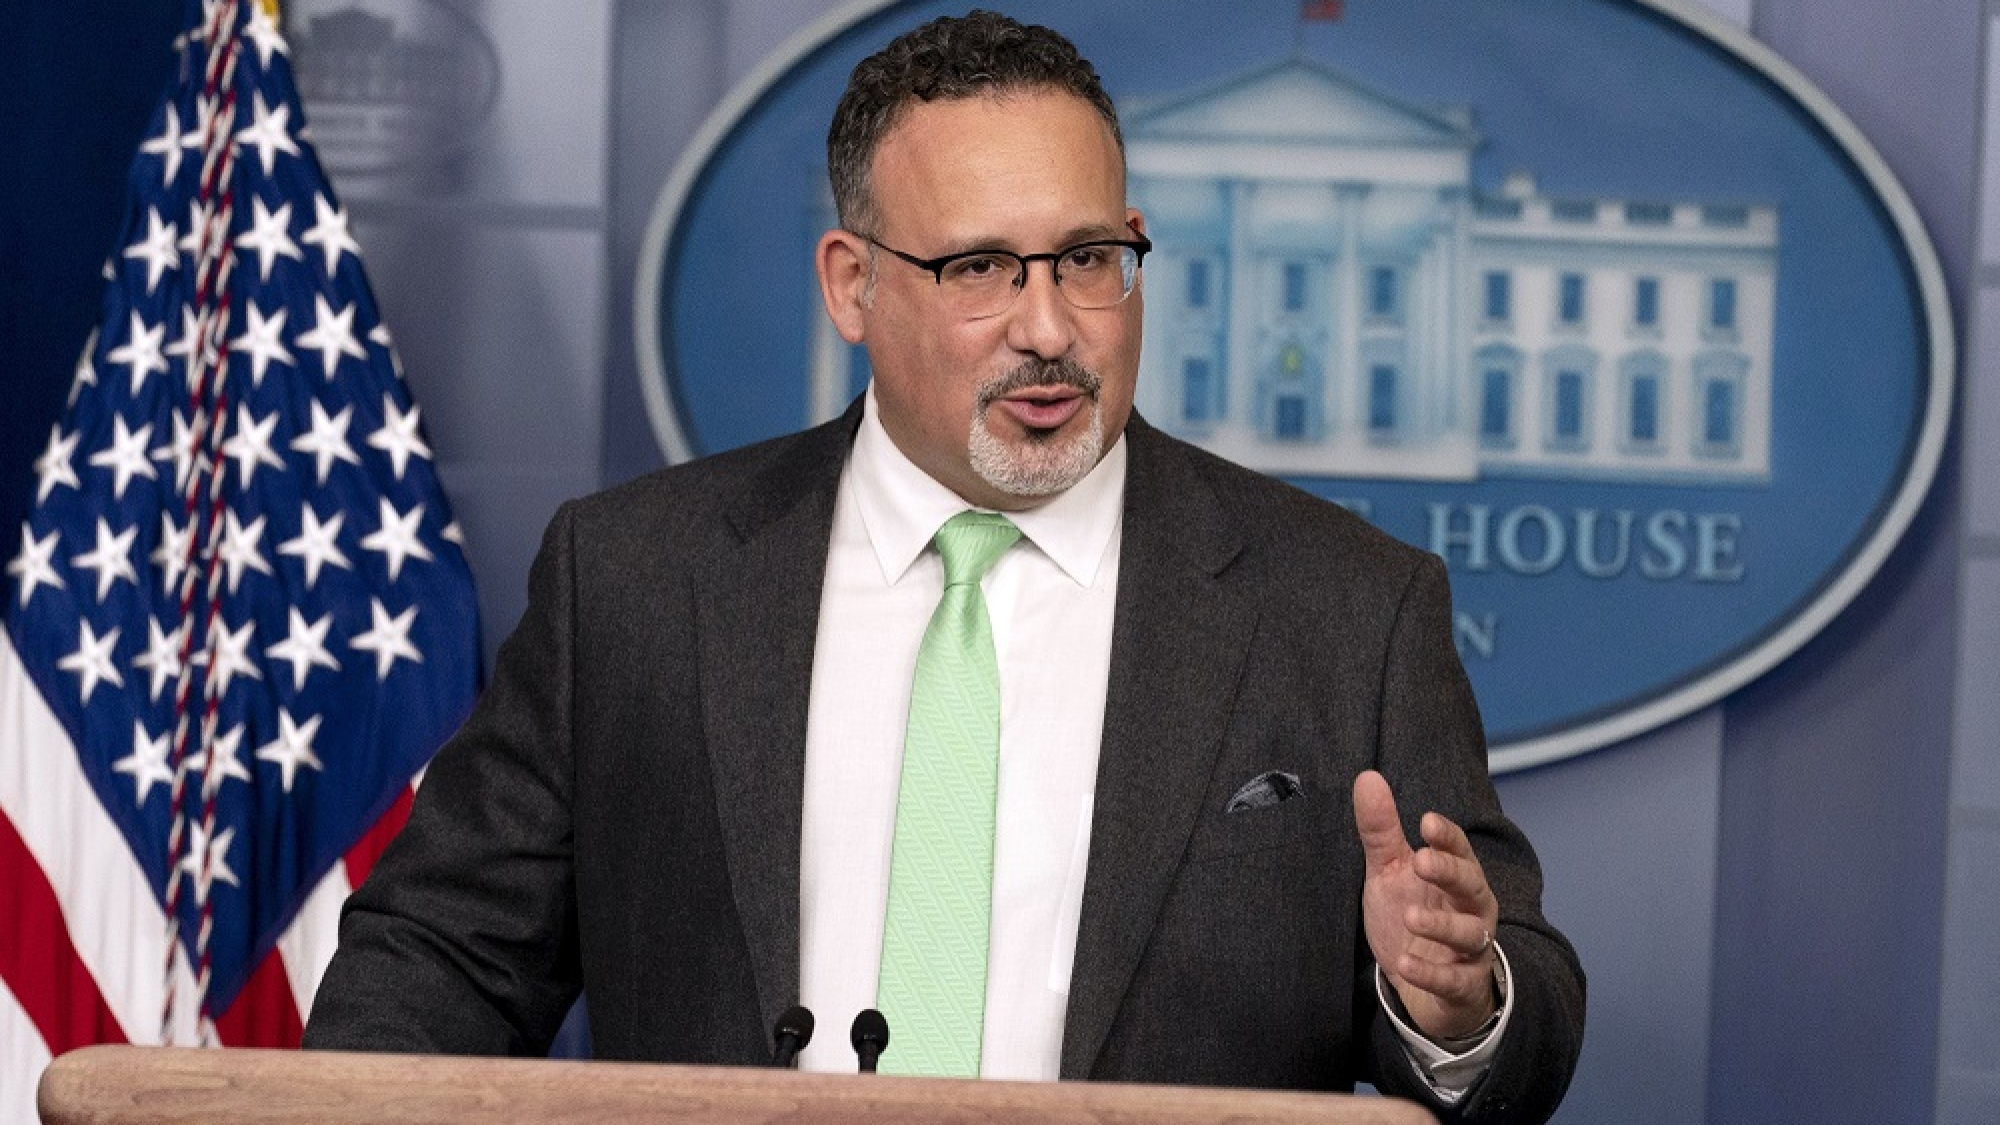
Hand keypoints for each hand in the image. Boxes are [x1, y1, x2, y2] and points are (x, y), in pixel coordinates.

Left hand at [1352, 769, 1500, 1040]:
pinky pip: (1453, 980)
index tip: (1426, 821)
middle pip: (1472, 885)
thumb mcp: (1391, 873)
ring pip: (1470, 933)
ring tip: (1411, 917)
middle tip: (1421, 860)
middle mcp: (1471, 909)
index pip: (1459, 850)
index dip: (1447, 836)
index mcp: (1456, 877)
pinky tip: (1405, 963)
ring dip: (1441, 925)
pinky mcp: (1463, 986)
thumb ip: (1381, 831)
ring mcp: (1471, 949)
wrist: (1422, 987)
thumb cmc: (1410, 917)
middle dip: (1450, 872)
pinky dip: (1431, 973)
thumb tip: (1367, 777)